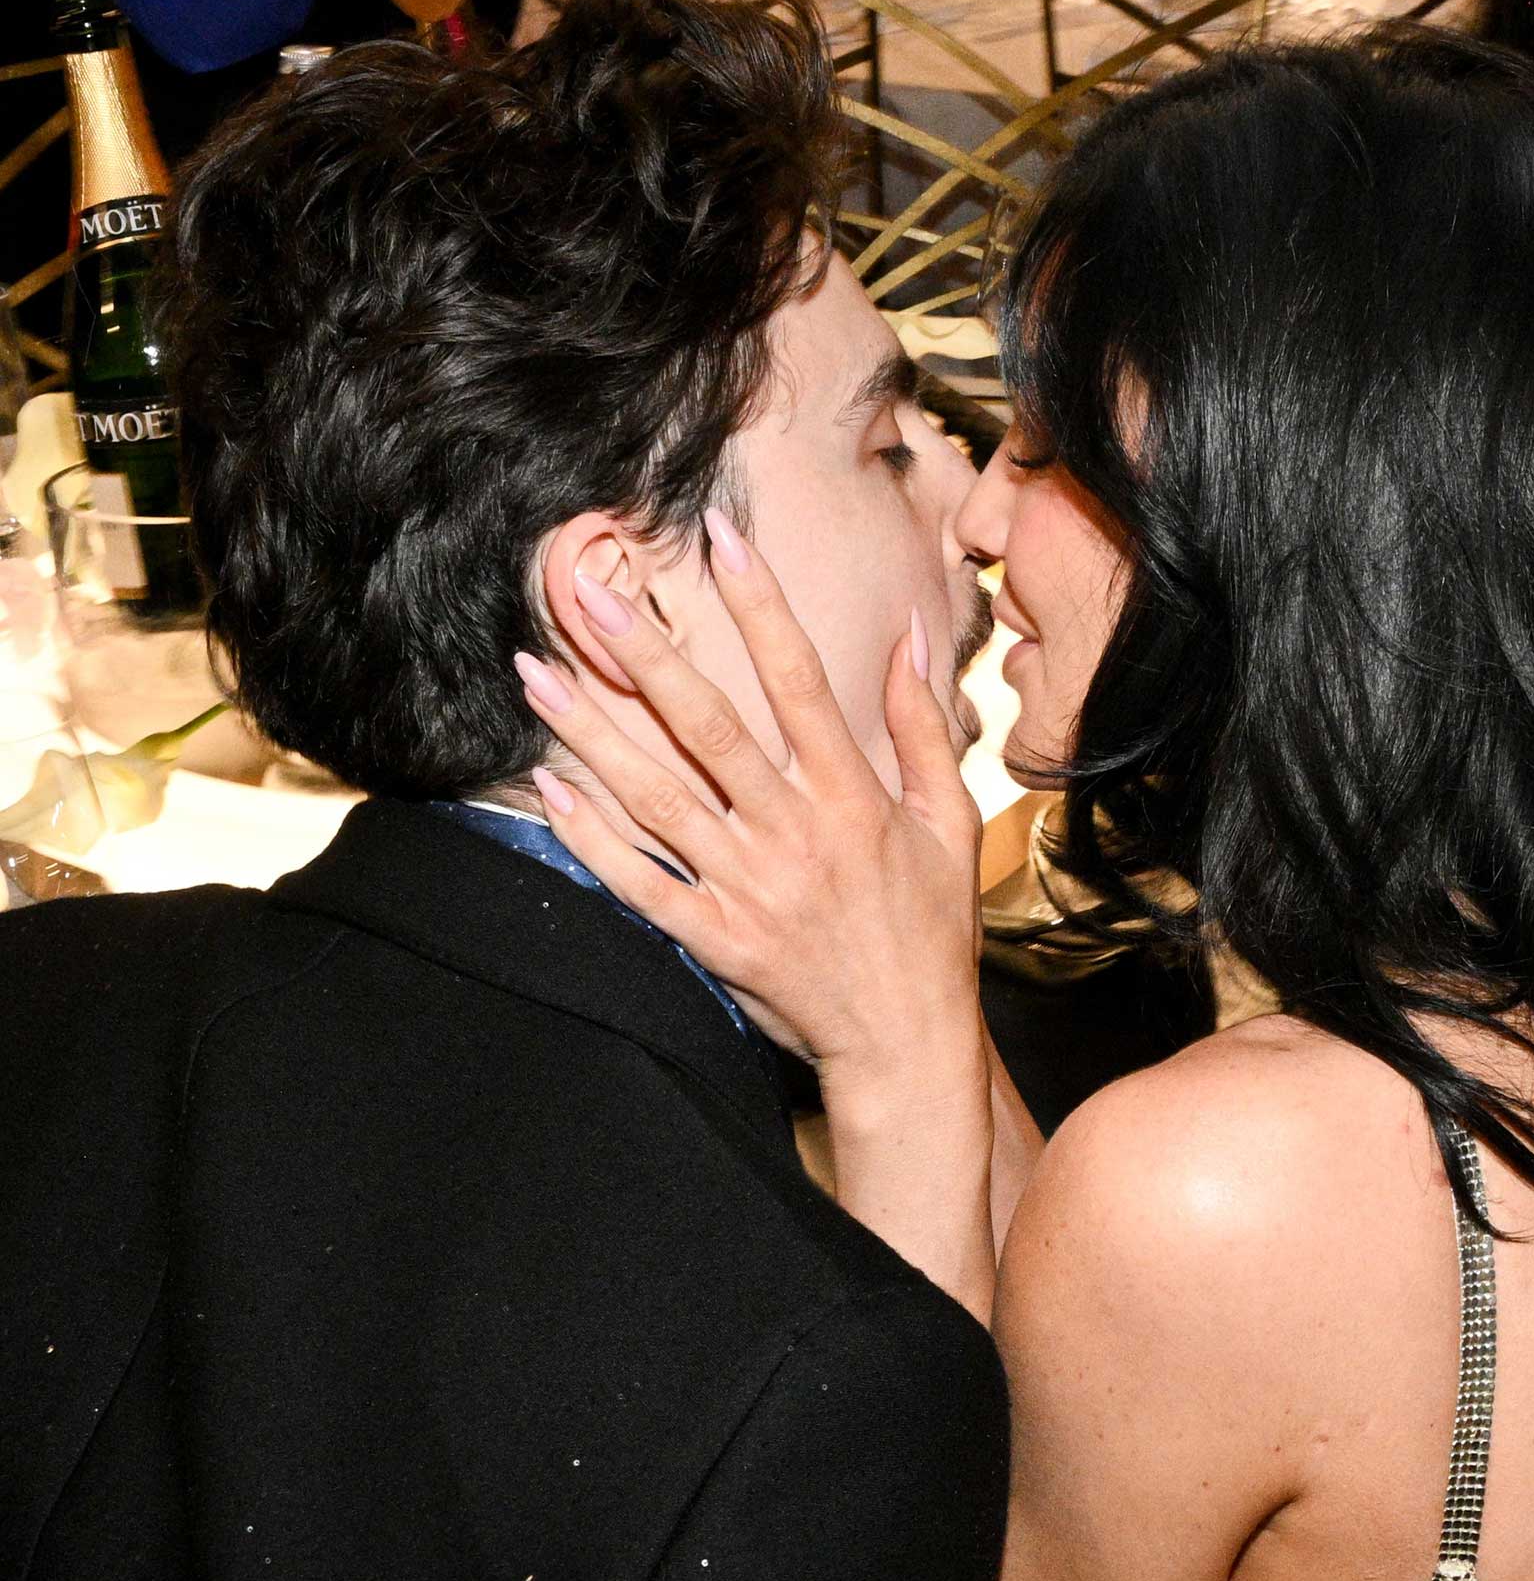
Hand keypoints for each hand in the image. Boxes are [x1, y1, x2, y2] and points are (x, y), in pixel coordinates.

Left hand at [515, 523, 985, 1087]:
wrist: (908, 1040)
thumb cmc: (931, 929)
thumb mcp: (948, 821)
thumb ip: (922, 726)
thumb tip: (909, 635)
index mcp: (851, 797)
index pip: (800, 682)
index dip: (763, 606)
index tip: (721, 540)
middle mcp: (794, 834)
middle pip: (710, 730)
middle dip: (647, 657)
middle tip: (591, 596)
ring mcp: (750, 889)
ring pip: (659, 800)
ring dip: (594, 735)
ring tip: (537, 678)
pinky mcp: (718, 940)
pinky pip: (645, 885)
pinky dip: (595, 842)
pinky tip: (554, 792)